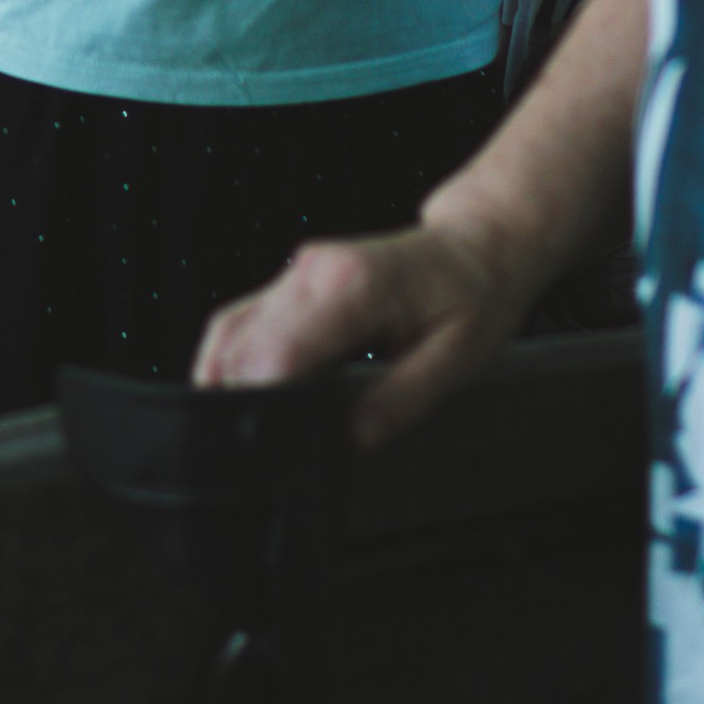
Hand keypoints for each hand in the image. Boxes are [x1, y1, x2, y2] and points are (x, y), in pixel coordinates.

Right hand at [191, 211, 531, 445]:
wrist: (476, 246)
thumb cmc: (472, 296)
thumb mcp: (455, 360)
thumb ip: (397, 402)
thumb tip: (347, 441)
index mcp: (353, 285)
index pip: (281, 353)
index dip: (266, 405)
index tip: (271, 449)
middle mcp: (314, 270)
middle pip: (246, 346)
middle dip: (243, 402)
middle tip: (262, 456)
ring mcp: (298, 271)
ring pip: (232, 330)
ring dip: (227, 381)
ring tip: (244, 432)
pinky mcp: (293, 280)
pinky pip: (242, 319)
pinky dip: (230, 359)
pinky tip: (238, 394)